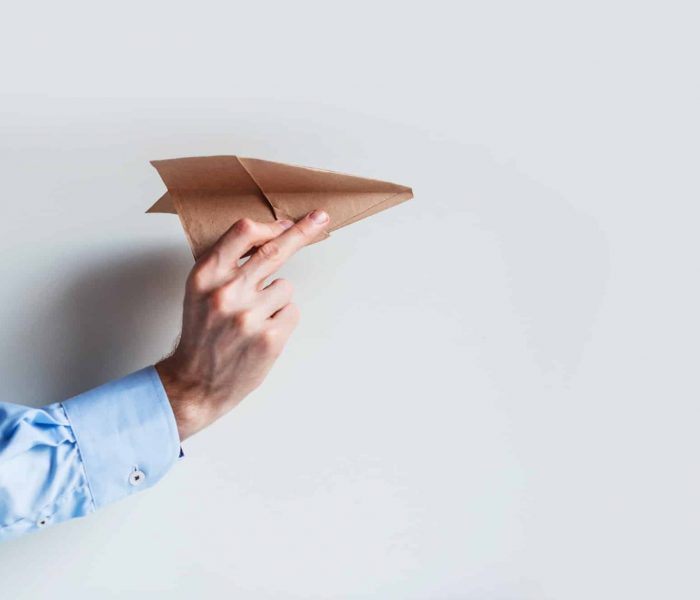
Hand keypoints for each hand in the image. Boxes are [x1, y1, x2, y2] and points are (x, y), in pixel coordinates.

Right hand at [155, 209, 329, 439]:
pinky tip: (261, 334)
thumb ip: (228, 264)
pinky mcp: (269, 338)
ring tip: (252, 320)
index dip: (270, 226)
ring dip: (276, 300)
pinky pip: (292, 312)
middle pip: (274, 251)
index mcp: (206, 275)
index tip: (288, 222)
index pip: (243, 233)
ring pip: (285, 287)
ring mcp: (249, 316)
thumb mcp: (201, 290)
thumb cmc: (202, 333)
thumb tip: (269, 236)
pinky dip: (282, 320)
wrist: (195, 383)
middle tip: (320, 218)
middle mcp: (226, 292)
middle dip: (302, 232)